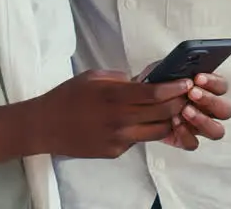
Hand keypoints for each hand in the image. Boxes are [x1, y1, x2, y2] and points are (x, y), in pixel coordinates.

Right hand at [29, 70, 190, 159]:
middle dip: (179, 104)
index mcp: (114, 96)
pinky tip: (138, 122)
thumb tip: (143, 80)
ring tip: (169, 111)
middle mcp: (119, 119)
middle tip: (185, 96)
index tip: (186, 83)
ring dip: (168, 120)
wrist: (44, 126)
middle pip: (163, 113)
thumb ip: (121, 78)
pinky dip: (144, 130)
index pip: (155, 93)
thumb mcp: (93, 77)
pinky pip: (138, 140)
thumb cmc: (67, 97)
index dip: (175, 88)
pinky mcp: (114, 152)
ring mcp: (118, 138)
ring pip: (157, 131)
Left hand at [160, 73, 230, 150]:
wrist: (135, 102)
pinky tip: (175, 123)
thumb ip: (174, 67)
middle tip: (193, 93)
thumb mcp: (162, 70)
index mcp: (208, 89)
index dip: (214, 82)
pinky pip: (193, 143)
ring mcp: (199, 127)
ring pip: (216, 131)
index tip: (198, 77)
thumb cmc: (154, 84)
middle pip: (226, 110)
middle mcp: (209, 110)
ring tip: (185, 110)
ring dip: (203, 120)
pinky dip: (185, 134)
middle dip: (211, 101)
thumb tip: (183, 67)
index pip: (222, 86)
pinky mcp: (185, 140)